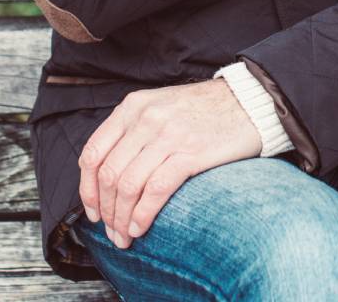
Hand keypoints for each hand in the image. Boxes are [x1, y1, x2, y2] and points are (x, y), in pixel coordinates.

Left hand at [77, 78, 260, 248]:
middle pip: (109, 174)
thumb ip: (134, 132)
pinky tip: (141, 228)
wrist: (250, 101)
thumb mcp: (160, 107)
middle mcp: (145, 118)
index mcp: (132, 107)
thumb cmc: (206, 110)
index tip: (94, 212)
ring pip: (128, 185)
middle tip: (112, 232)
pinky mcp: (191, 152)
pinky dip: (143, 215)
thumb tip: (110, 176)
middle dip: (106, 211)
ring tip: (126, 237)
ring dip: (122, 218)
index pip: (93, 153)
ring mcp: (168, 135)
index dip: (87, 189)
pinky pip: (156, 190)